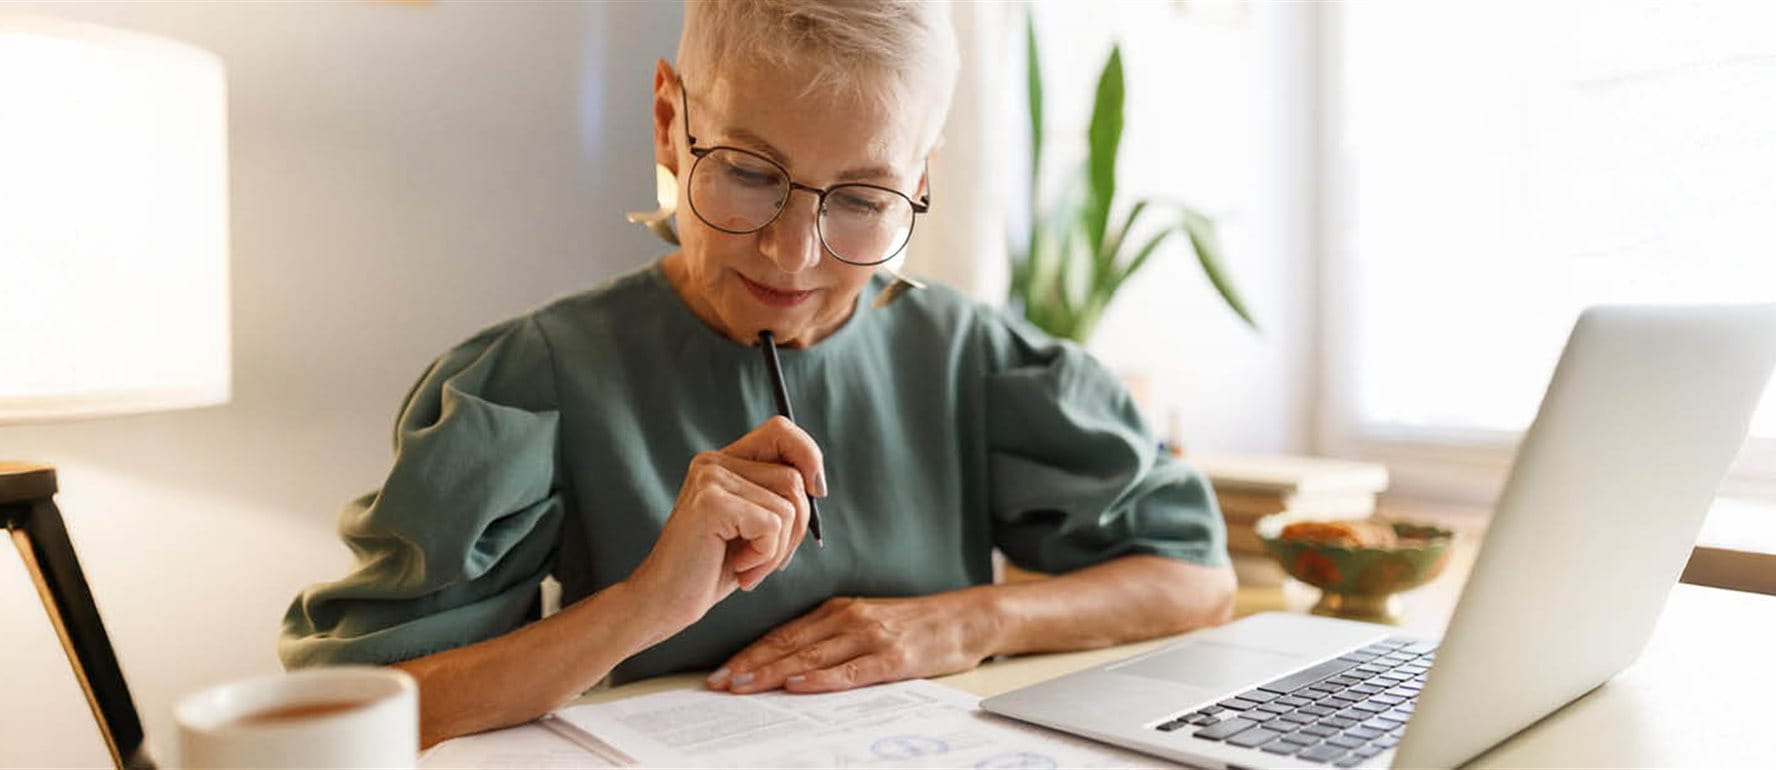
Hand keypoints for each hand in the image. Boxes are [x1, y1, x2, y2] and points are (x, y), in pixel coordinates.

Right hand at [626, 417, 825, 630]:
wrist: (664, 602)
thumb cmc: (712, 569)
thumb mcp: (754, 526)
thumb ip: (779, 496)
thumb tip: (817, 484)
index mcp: (724, 461)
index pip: (780, 431)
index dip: (809, 455)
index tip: (817, 493)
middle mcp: (714, 462)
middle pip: (794, 477)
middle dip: (796, 528)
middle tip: (764, 559)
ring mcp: (711, 479)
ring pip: (789, 504)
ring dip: (778, 549)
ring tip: (748, 566)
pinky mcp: (712, 503)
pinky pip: (773, 525)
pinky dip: (765, 556)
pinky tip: (739, 568)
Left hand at [707, 593, 1000, 693]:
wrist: (966, 618)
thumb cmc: (916, 625)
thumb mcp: (868, 621)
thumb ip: (831, 636)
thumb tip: (789, 664)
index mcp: (838, 610)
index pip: (783, 634)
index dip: (748, 653)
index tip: (720, 671)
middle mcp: (848, 619)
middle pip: (788, 645)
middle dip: (749, 665)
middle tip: (718, 683)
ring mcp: (870, 637)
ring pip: (811, 657)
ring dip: (773, 673)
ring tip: (743, 686)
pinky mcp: (893, 658)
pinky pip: (850, 670)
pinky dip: (821, 679)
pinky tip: (798, 686)